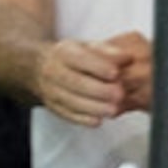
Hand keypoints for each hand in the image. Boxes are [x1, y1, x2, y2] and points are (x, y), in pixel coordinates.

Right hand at [36, 34, 151, 125]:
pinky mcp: (53, 107)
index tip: (116, 73)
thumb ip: (108, 51)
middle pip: (76, 82)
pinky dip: (83, 119)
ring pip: (71, 101)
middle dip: (99, 90)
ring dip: (94, 108)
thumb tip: (126, 58)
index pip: (80, 59)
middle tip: (119, 94)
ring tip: (113, 110)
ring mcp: (52, 91)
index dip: (98, 67)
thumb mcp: (88, 46)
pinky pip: (67, 114)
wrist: (40, 67)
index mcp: (64, 52)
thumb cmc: (72, 57)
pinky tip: (98, 120)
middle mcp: (54, 71)